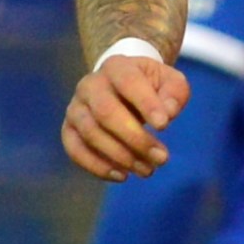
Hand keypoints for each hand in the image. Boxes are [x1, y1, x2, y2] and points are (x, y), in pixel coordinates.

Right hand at [63, 44, 187, 179]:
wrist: (122, 88)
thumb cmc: (150, 87)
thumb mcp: (170, 82)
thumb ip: (174, 94)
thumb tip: (167, 114)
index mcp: (117, 67)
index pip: (129, 82)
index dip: (145, 104)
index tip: (164, 126)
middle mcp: (90, 84)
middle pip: (106, 112)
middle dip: (135, 139)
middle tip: (161, 158)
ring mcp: (76, 107)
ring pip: (91, 133)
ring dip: (120, 156)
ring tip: (148, 170)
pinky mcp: (69, 129)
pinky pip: (75, 150)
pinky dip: (97, 166)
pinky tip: (122, 176)